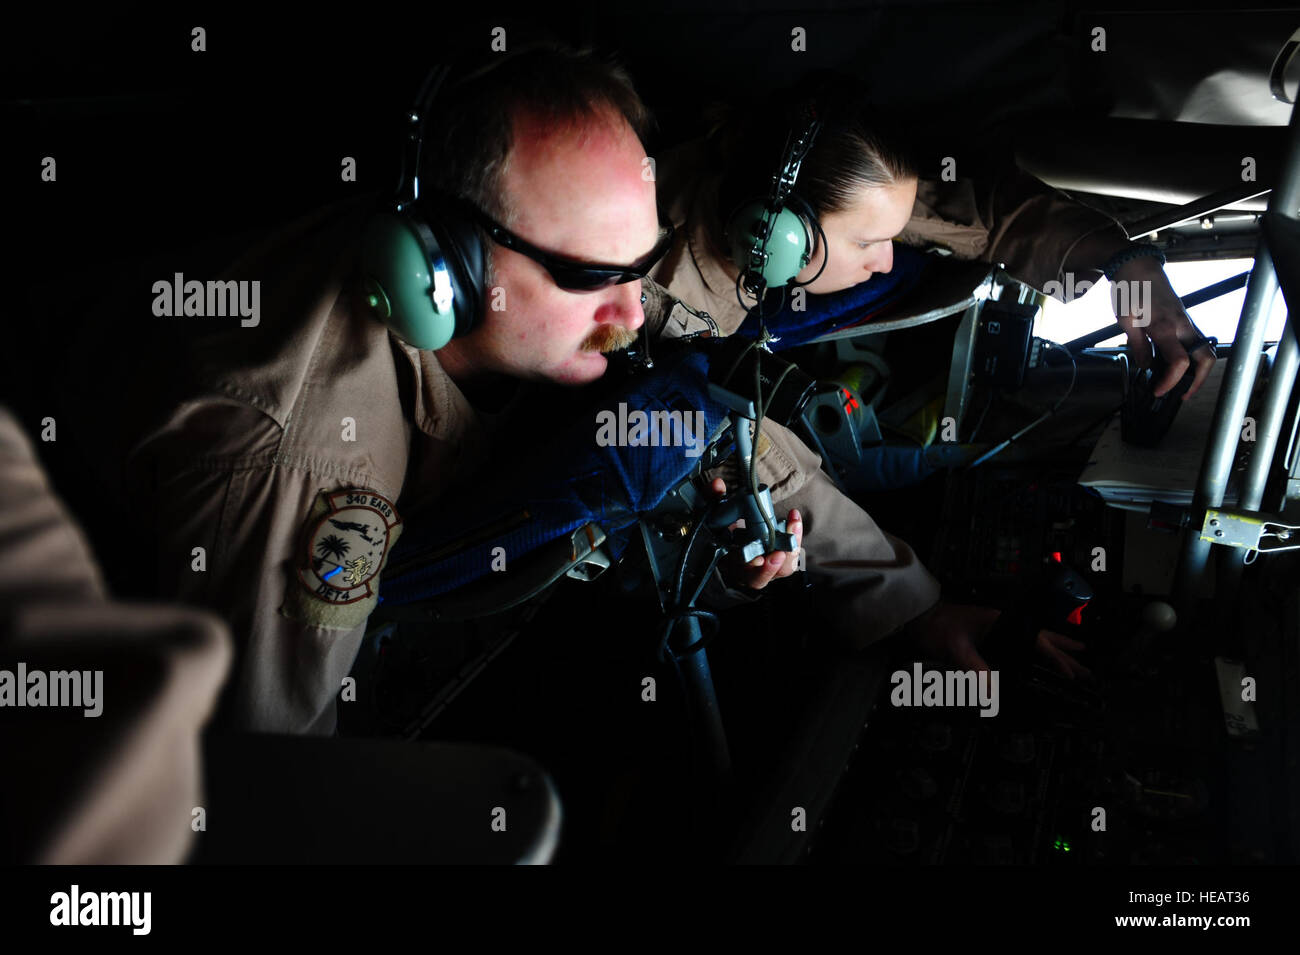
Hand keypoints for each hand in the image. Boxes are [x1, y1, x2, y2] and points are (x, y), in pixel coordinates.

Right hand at [707, 477, 802, 590]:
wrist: (731, 529)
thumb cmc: (720, 525)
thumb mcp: (713, 510)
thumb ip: (713, 498)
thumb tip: (717, 484)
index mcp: (727, 561)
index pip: (738, 570)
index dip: (748, 566)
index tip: (758, 559)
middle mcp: (745, 570)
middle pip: (759, 579)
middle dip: (771, 568)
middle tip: (779, 553)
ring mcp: (764, 568)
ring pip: (780, 571)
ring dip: (790, 552)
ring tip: (792, 527)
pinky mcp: (779, 560)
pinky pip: (791, 557)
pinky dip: (795, 538)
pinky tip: (794, 519)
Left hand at [905, 599, 1090, 678]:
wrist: (916, 617)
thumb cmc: (934, 626)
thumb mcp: (955, 649)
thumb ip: (974, 669)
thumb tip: (993, 693)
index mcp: (1001, 621)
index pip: (1037, 641)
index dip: (1056, 659)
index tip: (1072, 675)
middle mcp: (1003, 623)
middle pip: (1042, 639)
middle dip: (1066, 654)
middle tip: (1088, 670)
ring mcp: (997, 629)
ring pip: (1034, 640)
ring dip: (1055, 651)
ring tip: (1076, 657)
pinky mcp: (988, 636)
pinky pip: (1020, 644)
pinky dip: (1035, 652)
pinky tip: (1037, 661)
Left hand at [1111, 256, 1216, 400]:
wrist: (1139, 267)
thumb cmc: (1131, 290)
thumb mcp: (1125, 321)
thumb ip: (1137, 346)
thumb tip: (1145, 366)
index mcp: (1165, 327)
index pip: (1179, 362)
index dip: (1171, 381)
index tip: (1159, 390)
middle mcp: (1182, 325)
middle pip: (1206, 357)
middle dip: (1199, 380)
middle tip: (1182, 392)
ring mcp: (1186, 321)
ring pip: (1204, 349)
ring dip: (1197, 369)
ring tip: (1178, 381)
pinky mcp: (1184, 319)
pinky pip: (1194, 341)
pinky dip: (1190, 356)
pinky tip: (1172, 362)